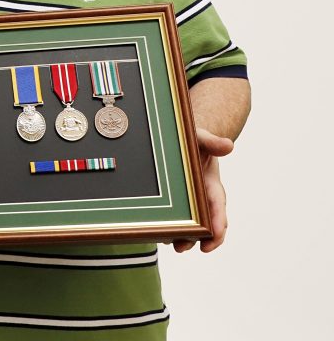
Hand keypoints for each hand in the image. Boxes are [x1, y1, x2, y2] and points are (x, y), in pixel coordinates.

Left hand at [172, 128, 234, 252]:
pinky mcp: (172, 203)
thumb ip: (212, 142)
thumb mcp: (200, 138)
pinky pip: (173, 219)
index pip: (218, 206)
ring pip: (188, 225)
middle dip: (198, 238)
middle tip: (183, 248)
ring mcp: (187, 202)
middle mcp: (201, 198)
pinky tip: (157, 235)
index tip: (215, 236)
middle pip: (205, 223)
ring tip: (172, 246)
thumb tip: (227, 145)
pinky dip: (168, 229)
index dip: (219, 223)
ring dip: (182, 238)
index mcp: (210, 184)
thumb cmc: (192, 139)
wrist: (178, 140)